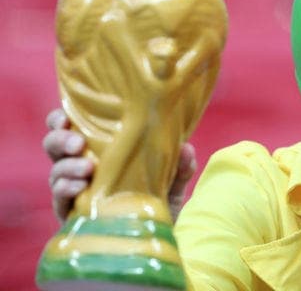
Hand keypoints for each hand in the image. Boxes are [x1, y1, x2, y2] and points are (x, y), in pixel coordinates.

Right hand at [43, 108, 196, 222]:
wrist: (153, 244)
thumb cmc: (157, 206)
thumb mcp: (172, 185)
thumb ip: (180, 167)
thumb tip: (186, 148)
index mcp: (99, 152)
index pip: (71, 128)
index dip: (61, 120)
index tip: (67, 116)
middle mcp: (81, 169)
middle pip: (55, 146)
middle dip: (60, 139)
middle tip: (78, 143)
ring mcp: (74, 193)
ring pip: (56, 172)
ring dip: (66, 167)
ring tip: (86, 168)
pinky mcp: (72, 216)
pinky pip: (60, 200)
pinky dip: (66, 190)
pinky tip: (79, 187)